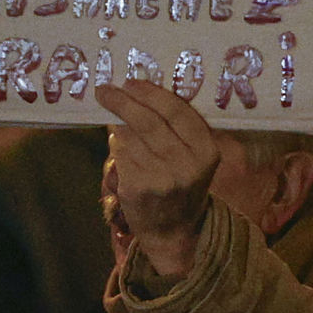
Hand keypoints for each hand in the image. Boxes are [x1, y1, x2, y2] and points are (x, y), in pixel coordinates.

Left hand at [97, 77, 220, 279]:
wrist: (175, 229)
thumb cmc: (183, 183)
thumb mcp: (195, 157)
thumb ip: (178, 128)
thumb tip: (139, 90)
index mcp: (206, 152)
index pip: (177, 112)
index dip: (151, 94)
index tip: (131, 82)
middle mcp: (186, 165)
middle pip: (149, 122)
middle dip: (123, 102)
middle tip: (105, 91)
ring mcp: (161, 179)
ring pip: (130, 137)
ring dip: (119, 125)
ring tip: (117, 120)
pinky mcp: (137, 188)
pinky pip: (120, 155)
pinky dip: (117, 146)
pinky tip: (121, 146)